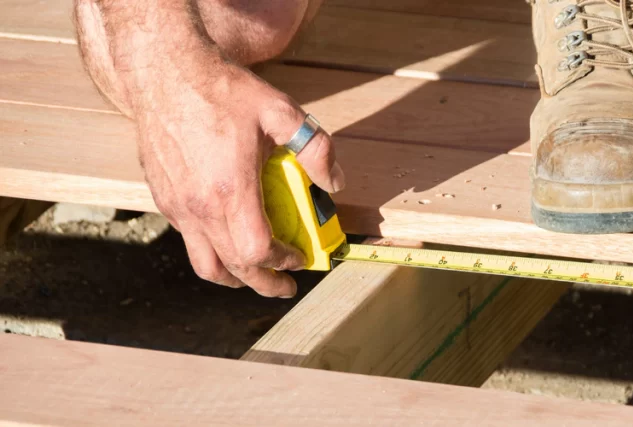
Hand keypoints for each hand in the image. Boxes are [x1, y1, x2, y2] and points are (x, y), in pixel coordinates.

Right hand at [132, 54, 344, 296]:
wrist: (164, 69)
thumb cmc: (221, 89)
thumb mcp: (280, 111)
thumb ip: (315, 148)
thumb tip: (335, 182)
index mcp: (230, 191)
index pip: (257, 251)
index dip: (283, 263)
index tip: (300, 258)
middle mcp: (198, 206)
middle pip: (232, 268)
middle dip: (262, 283)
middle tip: (284, 287)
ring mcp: (176, 204)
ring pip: (204, 263)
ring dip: (232, 276)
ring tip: (254, 274)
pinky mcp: (163, 196)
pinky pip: (188, 239)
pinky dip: (212, 250)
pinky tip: (229, 235)